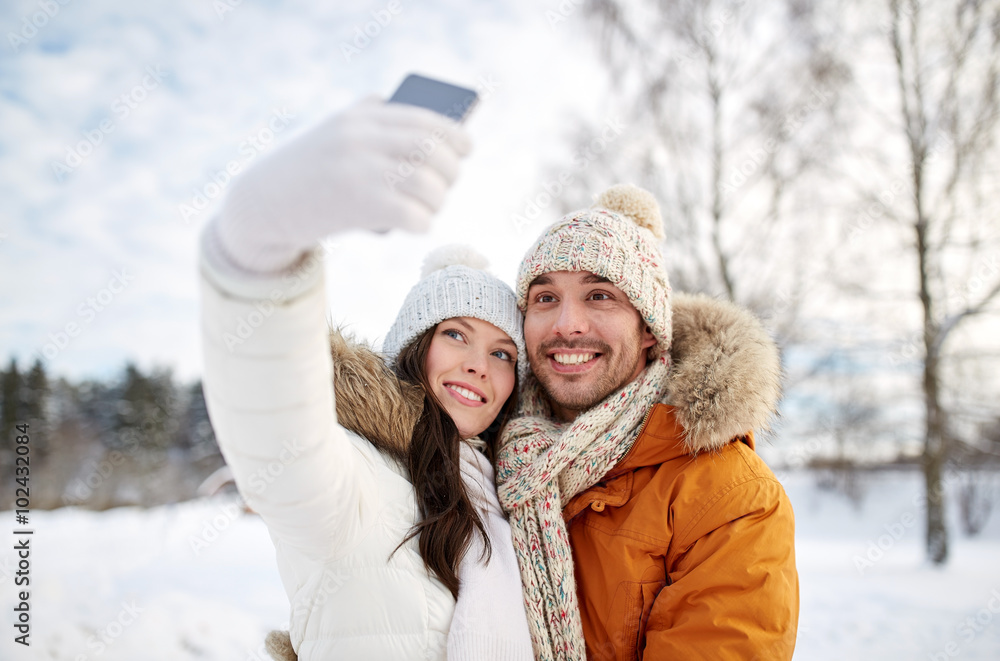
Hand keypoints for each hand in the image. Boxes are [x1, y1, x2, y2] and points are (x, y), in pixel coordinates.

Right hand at [212, 96, 471, 273]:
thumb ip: (375, 119)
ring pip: (429, 185)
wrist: (262, 204)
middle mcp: (362, 139)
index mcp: (361, 117)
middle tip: (445, 185)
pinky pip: (415, 215)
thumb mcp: (337, 132)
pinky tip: (416, 225)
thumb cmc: (310, 171)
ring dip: (436, 201)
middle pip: (432, 151)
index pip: (425, 120)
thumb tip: (435, 127)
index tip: (466, 148)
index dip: (454, 135)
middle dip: (450, 170)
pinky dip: (423, 222)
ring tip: (427, 208)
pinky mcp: (358, 206)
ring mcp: (360, 172)